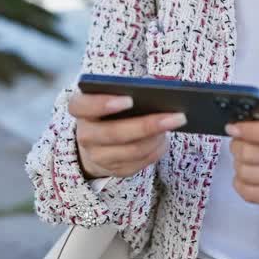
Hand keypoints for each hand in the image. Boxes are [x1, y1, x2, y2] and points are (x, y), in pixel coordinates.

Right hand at [70, 92, 185, 179]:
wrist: (97, 141)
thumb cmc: (110, 110)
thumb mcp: (111, 95)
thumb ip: (128, 89)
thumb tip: (157, 88)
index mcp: (80, 109)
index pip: (83, 106)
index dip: (103, 104)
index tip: (130, 99)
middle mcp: (85, 135)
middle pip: (114, 133)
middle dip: (148, 125)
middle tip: (178, 115)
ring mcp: (97, 156)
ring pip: (131, 151)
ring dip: (156, 138)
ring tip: (176, 123)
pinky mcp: (113, 170)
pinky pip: (138, 164)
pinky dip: (156, 150)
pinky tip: (166, 139)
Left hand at [226, 110, 258, 209]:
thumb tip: (239, 122)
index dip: (247, 130)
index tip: (232, 128)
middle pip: (251, 153)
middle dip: (237, 146)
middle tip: (238, 143)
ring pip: (246, 173)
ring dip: (237, 164)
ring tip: (244, 160)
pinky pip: (249, 194)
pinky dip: (240, 183)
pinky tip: (246, 176)